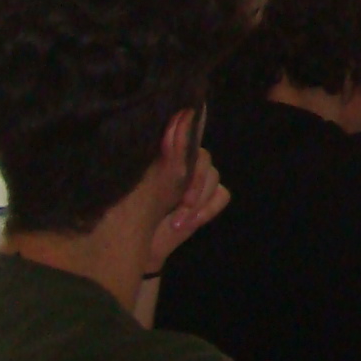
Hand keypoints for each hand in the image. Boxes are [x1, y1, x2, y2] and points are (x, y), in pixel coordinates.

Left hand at [143, 144, 228, 271]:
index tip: (179, 174)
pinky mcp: (207, 200)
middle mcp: (184, 163)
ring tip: (179, 220)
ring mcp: (197, 181)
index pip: (188, 135)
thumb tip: (182, 116)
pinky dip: (208, 209)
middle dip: (195, 185)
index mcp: (166, 153)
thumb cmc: (138, 211)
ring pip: (214, 178)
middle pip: (205, 160)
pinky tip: (192, 221)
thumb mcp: (154, 179)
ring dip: (198, 202)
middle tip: (183, 204)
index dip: (189, 149)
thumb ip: (173, 151)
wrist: (141, 245)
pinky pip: (222, 195)